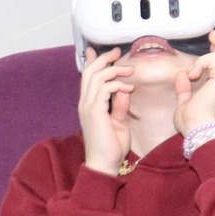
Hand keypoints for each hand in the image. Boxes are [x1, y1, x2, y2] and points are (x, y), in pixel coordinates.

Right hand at [78, 47, 133, 175]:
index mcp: (89, 104)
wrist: (104, 163)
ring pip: (96, 77)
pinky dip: (117, 84)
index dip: (94, 61)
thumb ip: (119, 106)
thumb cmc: (111, 146)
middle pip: (90, 72)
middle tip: (118, 53)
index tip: (106, 52)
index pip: (88, 77)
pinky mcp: (95, 112)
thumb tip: (124, 90)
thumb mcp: (118, 121)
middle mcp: (85, 103)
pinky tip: (128, 88)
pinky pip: (104, 89)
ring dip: (114, 70)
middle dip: (104, 59)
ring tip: (129, 71)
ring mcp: (88, 107)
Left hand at [173, 32, 214, 135]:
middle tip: (212, 35)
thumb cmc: (193, 123)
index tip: (212, 42)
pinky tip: (193, 75)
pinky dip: (201, 63)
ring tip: (193, 71)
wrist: (198, 130)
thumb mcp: (185, 103)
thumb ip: (184, 89)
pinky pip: (213, 60)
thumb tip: (182, 76)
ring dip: (204, 58)